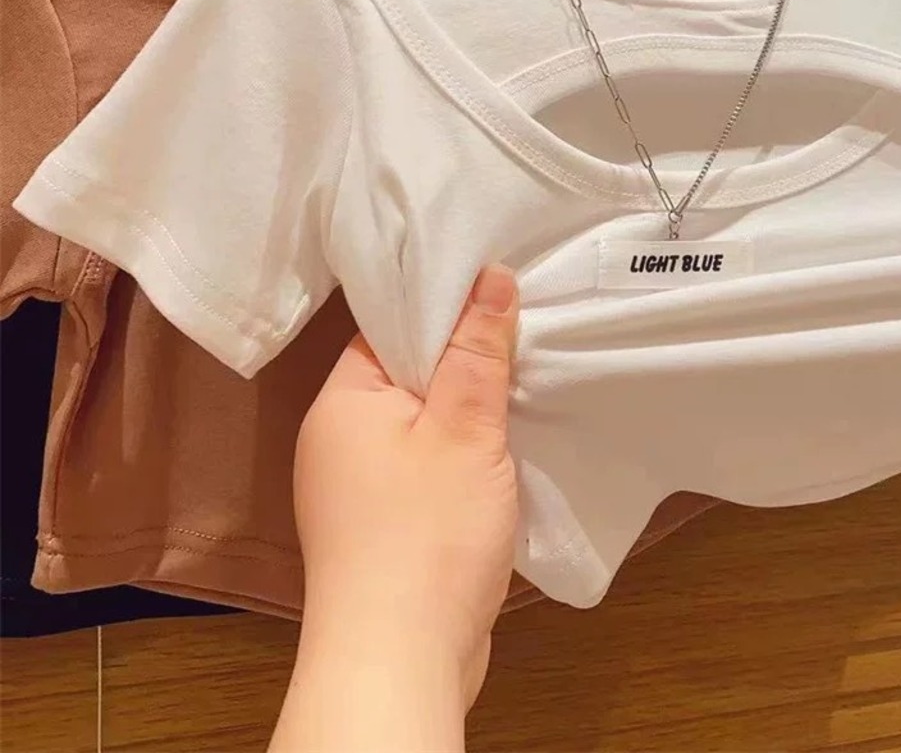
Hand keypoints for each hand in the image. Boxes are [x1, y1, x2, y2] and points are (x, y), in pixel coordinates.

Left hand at [292, 265, 519, 705]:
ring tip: (526, 383)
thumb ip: (477, 351)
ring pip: (423, 424)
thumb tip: (490, 275)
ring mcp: (358, 490)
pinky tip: (505, 452)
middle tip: (526, 331)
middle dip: (465, 360)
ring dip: (469, 414)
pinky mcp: (385, 529)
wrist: (400, 662)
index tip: (500, 286)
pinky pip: (426, 468)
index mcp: (342, 401)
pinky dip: (463, 458)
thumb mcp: (465, 428)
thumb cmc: (427, 533)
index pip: (390, 327)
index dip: (445, 305)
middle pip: (409, 374)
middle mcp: (338, 439)